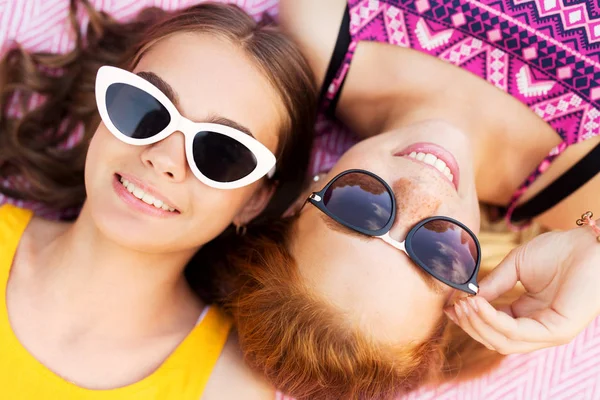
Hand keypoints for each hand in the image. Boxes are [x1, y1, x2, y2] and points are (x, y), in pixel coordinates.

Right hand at [444, 222, 599, 353]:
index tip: (450, 307)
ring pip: (503, 342)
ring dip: (478, 324)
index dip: (470, 320)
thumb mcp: (515, 266)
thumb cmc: (559, 250)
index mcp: (531, 315)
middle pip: (495, 341)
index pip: (495, 328)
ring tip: (463, 304)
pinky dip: (492, 320)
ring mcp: (550, 334)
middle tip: (454, 306)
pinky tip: (477, 304)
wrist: (589, 242)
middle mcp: (540, 329)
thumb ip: (494, 283)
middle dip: (470, 325)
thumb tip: (467, 297)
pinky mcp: (558, 332)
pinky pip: (516, 333)